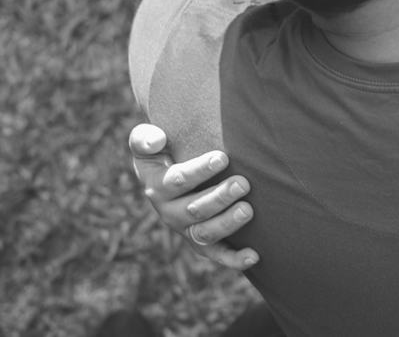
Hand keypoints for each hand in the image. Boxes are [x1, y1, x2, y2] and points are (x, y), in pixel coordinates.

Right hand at [130, 123, 259, 268]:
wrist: (169, 174)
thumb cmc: (163, 152)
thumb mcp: (145, 142)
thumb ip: (144, 139)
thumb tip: (157, 139)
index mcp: (157, 187)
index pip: (177, 180)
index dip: (200, 170)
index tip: (223, 157)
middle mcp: (169, 213)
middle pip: (194, 210)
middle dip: (219, 197)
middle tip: (243, 183)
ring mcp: (186, 230)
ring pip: (205, 234)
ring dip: (227, 223)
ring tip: (248, 209)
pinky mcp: (202, 243)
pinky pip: (217, 255)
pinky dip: (234, 259)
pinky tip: (254, 256)